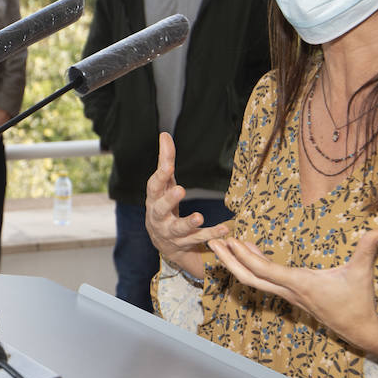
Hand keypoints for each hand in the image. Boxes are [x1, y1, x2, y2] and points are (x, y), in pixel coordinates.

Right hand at [145, 133, 230, 278]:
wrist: (163, 242)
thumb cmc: (163, 205)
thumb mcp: (164, 184)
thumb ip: (165, 161)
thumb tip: (164, 135)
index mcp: (153, 200)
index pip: (154, 187)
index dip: (160, 176)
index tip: (168, 165)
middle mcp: (158, 217)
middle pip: (161, 209)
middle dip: (169, 200)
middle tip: (180, 190)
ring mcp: (171, 232)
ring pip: (178, 229)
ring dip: (188, 223)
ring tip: (199, 216)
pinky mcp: (185, 243)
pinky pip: (198, 239)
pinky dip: (210, 234)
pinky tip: (224, 228)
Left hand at [207, 228, 377, 366]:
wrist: (357, 328)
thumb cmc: (358, 301)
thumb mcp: (362, 273)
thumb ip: (367, 250)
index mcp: (300, 284)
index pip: (267, 271)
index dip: (247, 257)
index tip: (232, 242)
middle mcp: (288, 290)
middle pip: (250, 277)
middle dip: (228, 260)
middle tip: (211, 240)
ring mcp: (287, 293)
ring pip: (254, 278)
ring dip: (235, 262)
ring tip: (220, 242)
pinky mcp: (290, 293)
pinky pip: (265, 278)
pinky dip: (253, 263)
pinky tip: (247, 250)